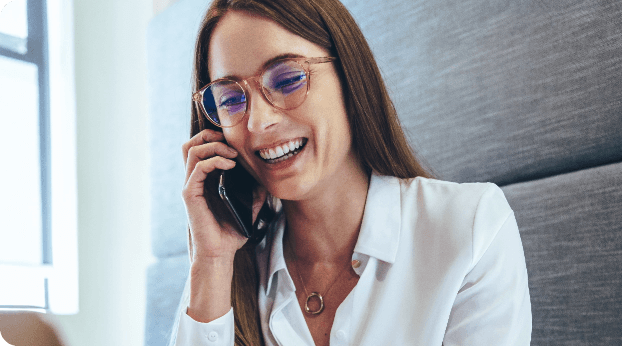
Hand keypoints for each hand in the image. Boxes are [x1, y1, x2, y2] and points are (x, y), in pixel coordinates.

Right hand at [182, 129, 254, 263]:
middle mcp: (194, 180)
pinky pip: (198, 168)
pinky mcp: (190, 194)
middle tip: (230, 142)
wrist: (220, 254)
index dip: (215, 137)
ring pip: (192, 151)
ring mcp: (191, 186)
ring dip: (214, 146)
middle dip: (210, 135)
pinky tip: (230, 166)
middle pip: (191, 144)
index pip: (201, 148)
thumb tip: (266, 179)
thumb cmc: (231, 233)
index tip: (236, 142)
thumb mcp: (249, 208)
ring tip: (233, 155)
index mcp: (205, 180)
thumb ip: (255, 192)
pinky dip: (214, 161)